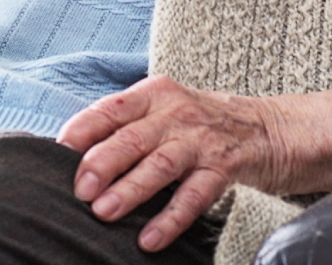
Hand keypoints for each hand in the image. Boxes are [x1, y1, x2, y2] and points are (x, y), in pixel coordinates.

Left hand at [56, 76, 331, 252]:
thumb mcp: (165, 111)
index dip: (84, 128)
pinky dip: (171, 218)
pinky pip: (194, 195)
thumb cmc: (203, 124)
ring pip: (160, 165)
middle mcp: (176, 112)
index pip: (111, 108)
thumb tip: (76, 155)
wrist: (272, 128)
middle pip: (132, 137)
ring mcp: (201, 139)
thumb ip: (127, 126)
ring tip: (105, 212)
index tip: (59, 150)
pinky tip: (150, 237)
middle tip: (80, 189)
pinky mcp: (225, 166)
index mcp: (154, 94)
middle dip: (103, 162)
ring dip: (131, 189)